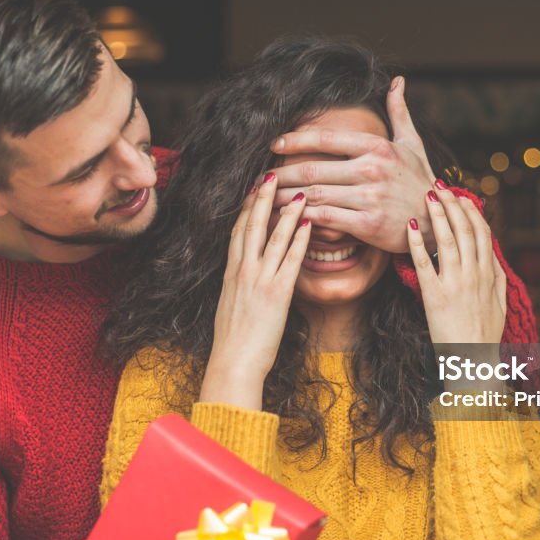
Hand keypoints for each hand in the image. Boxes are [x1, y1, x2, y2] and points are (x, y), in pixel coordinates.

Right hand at [201, 174, 310, 410]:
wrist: (233, 364)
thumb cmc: (233, 345)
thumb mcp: (232, 310)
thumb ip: (240, 291)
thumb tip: (248, 284)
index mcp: (231, 275)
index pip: (238, 233)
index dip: (247, 209)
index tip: (254, 189)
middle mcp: (242, 272)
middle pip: (252, 226)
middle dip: (262, 199)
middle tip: (271, 174)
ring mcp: (258, 281)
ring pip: (272, 238)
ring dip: (286, 212)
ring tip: (297, 191)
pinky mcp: (276, 294)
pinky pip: (290, 261)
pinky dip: (299, 240)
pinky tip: (308, 224)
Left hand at [269, 77, 436, 252]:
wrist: (437, 221)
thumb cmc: (420, 181)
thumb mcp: (412, 143)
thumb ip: (400, 112)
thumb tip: (397, 81)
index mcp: (377, 147)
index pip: (326, 138)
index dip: (295, 140)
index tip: (274, 144)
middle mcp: (372, 169)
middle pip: (313, 169)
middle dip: (281, 174)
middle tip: (259, 178)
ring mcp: (370, 197)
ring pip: (314, 194)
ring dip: (285, 197)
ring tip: (265, 199)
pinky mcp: (368, 224)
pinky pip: (326, 219)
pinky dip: (302, 218)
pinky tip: (287, 218)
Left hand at [406, 184, 506, 344]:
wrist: (473, 360)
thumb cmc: (484, 333)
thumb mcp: (500, 301)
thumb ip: (496, 275)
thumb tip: (491, 251)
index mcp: (488, 273)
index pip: (481, 232)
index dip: (471, 211)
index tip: (461, 195)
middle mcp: (473, 274)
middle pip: (464, 230)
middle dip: (453, 204)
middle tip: (440, 186)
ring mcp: (454, 283)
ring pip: (447, 240)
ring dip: (438, 215)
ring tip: (427, 196)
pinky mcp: (434, 296)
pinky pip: (425, 263)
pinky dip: (417, 243)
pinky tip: (410, 227)